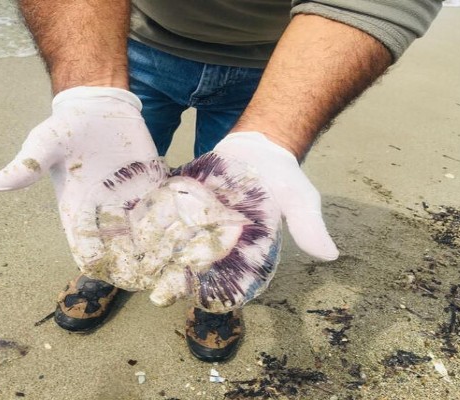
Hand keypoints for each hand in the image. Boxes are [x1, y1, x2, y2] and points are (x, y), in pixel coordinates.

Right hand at [0, 87, 167, 287]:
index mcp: (77, 211)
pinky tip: (197, 235)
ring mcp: (130, 202)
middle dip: (140, 266)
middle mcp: (106, 213)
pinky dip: (178, 224)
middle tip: (162, 279)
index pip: (89, 250)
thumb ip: (27, 165)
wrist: (96, 105)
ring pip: (148, 236)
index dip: (105, 266)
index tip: (124, 276)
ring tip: (185, 264)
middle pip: (122, 250)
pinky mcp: (151, 187)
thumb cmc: (68, 126)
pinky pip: (166, 212)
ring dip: (163, 250)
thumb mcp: (46, 143)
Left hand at [146, 131, 338, 311]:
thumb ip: (307, 225)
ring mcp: (197, 220)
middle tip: (156, 289)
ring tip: (135, 265)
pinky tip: (129, 229)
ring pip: (173, 241)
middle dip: (175, 276)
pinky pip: (164, 212)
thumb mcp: (299, 199)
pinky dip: (148, 220)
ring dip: (155, 253)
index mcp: (242, 248)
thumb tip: (330, 254)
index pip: (226, 274)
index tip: (193, 295)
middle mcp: (217, 239)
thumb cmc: (283, 178)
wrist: (260, 146)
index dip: (211, 286)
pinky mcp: (182, 200)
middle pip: (193, 263)